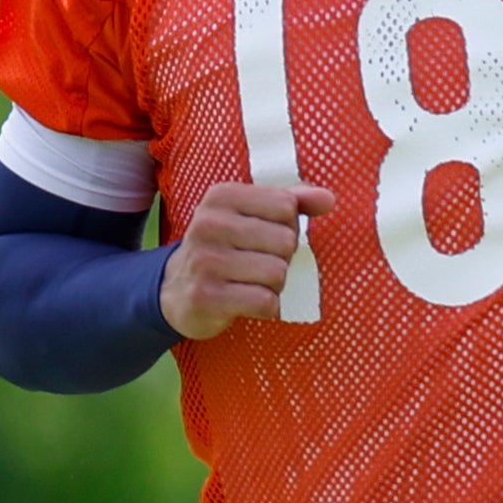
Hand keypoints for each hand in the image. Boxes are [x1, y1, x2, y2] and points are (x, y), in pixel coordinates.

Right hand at [160, 178, 333, 339]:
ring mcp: (205, 260)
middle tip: (257, 265)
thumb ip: (291, 202)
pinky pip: (264, 302)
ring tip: (251, 283)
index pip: (286, 206)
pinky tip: (246, 302)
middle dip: (281, 259)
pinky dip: (266, 307)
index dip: (287, 226)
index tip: (265, 237)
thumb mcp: (251, 216)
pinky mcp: (206, 296)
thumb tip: (328, 199)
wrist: (175, 290)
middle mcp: (209, 223)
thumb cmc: (225, 249)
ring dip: (274, 285)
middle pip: (285, 241)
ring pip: (277, 273)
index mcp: (221, 196)